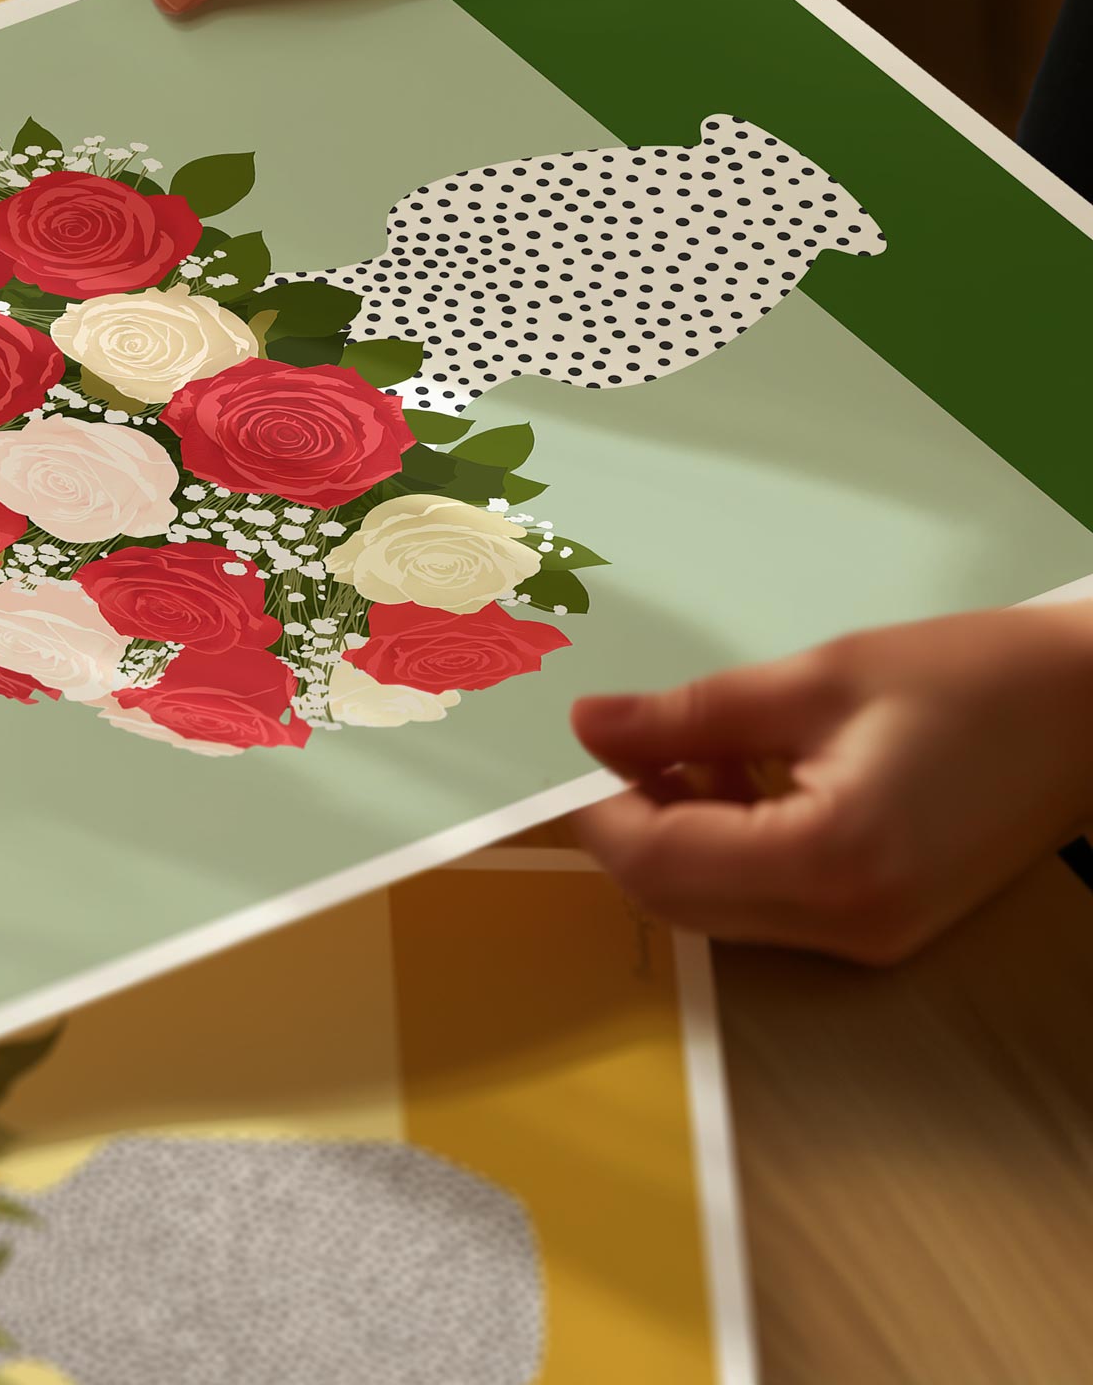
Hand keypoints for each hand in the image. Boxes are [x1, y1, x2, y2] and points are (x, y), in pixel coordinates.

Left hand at [571, 602, 1092, 962]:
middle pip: (677, 901)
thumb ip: (688, 715)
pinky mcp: (879, 927)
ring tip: (695, 745)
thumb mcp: (812, 680)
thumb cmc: (965, 679)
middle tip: (625, 740)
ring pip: (714, 908)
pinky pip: (764, 902)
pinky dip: (727, 846)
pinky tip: (744, 774)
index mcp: (829, 861)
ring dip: (678, 834)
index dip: (598, 811)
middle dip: (631, 825)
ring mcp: (867, 939)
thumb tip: (587, 724)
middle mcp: (845, 924)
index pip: (660, 864)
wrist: (1090, 713)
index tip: (578, 750)